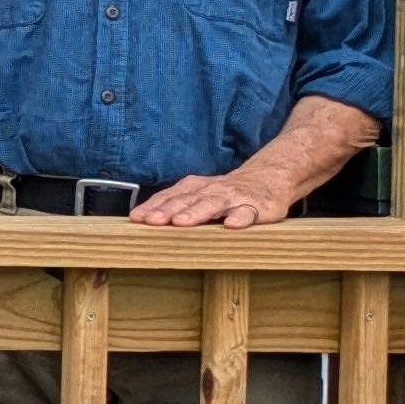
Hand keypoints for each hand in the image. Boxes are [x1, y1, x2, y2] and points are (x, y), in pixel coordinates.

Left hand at [131, 166, 295, 228]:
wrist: (268, 177)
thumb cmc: (226, 192)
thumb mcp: (200, 194)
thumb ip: (177, 205)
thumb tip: (144, 221)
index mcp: (195, 189)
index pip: (170, 197)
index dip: (153, 207)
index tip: (136, 218)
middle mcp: (211, 191)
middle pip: (187, 200)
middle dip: (168, 211)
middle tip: (151, 221)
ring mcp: (234, 198)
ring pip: (213, 204)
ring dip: (196, 212)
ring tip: (182, 222)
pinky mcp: (257, 207)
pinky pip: (248, 212)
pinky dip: (240, 218)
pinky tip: (232, 225)